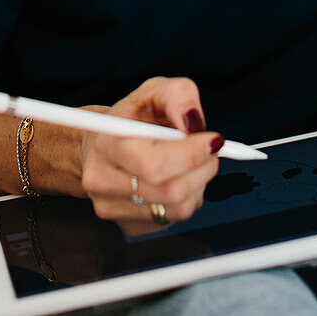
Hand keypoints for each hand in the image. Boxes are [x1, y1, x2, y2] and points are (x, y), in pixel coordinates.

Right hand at [79, 76, 222, 226]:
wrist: (102, 144)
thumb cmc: (132, 117)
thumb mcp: (153, 90)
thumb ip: (178, 95)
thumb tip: (194, 123)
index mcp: (106, 143)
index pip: (153, 163)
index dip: (191, 154)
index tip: (214, 140)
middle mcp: (102, 180)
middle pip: (169, 190)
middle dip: (202, 168)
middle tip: (211, 150)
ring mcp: (112, 207)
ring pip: (177, 208)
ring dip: (199, 184)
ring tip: (193, 162)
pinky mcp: (128, 226)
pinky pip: (174, 219)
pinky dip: (188, 198)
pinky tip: (179, 178)